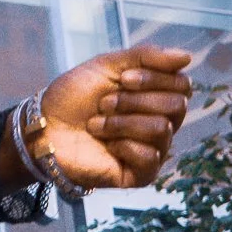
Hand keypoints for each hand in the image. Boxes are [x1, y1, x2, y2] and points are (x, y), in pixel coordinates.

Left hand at [36, 44, 193, 190]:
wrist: (43, 127)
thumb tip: (187, 57)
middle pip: (177, 106)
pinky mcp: (140, 174)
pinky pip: (151, 157)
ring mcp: (152, 150)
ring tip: (96, 125)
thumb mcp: (107, 65)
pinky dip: (123, 145)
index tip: (123, 78)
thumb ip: (146, 56)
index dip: (155, 78)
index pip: (183, 85)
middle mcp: (160, 123)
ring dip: (121, 122)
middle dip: (134, 101)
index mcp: (157, 97)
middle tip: (103, 104)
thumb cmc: (73, 97)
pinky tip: (106, 146)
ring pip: (162, 129)